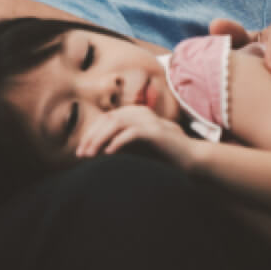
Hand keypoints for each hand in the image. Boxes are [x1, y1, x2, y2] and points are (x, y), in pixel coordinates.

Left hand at [77, 105, 196, 168]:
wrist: (189, 157)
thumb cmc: (161, 152)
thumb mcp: (136, 146)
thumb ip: (119, 143)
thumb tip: (96, 149)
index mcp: (135, 112)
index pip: (106, 119)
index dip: (91, 133)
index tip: (81, 151)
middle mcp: (140, 112)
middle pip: (108, 119)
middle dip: (92, 137)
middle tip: (81, 154)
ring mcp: (148, 120)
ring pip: (116, 124)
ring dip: (100, 139)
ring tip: (91, 154)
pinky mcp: (155, 131)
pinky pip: (132, 133)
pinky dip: (118, 142)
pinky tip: (109, 154)